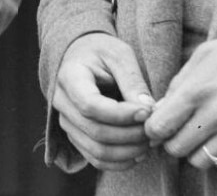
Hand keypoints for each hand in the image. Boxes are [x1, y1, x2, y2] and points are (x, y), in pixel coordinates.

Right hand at [52, 32, 156, 170]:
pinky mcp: (75, 136)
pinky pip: (95, 159)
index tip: (147, 112)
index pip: (91, 105)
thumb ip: (133, 81)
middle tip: (154, 129)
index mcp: (69, 77)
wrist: (82, 56)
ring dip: (128, 152)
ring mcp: (66, 122)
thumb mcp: (120, 56)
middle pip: (95, 131)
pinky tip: (138, 154)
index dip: (121, 115)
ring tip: (149, 142)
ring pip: (96, 150)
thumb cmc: (102, 52)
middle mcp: (62, 103)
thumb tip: (149, 110)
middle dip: (131, 135)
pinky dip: (119, 162)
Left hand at [145, 25, 216, 173]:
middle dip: (171, 142)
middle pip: (176, 148)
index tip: (159, 126)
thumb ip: (178, 84)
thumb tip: (159, 109)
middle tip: (179, 131)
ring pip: (199, 161)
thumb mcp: (203, 55)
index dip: (153, 130)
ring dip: (194, 152)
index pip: (159, 127)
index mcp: (196, 90)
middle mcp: (215, 114)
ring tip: (201, 136)